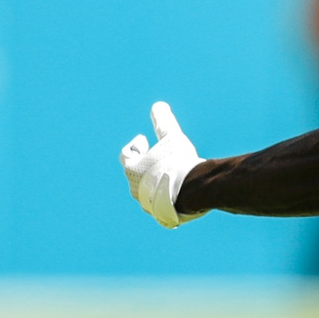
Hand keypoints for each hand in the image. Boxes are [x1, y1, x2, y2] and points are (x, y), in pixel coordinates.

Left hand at [120, 102, 206, 227]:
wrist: (192, 191)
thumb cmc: (178, 163)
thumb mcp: (172, 137)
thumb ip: (163, 121)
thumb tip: (158, 104)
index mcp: (132, 168)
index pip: (126, 154)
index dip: (135, 145)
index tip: (144, 140)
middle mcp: (134, 187)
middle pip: (134, 172)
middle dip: (144, 163)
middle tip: (155, 156)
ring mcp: (145, 202)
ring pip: (145, 189)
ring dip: (153, 180)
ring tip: (167, 174)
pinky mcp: (158, 213)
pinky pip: (157, 202)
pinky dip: (163, 194)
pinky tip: (175, 191)